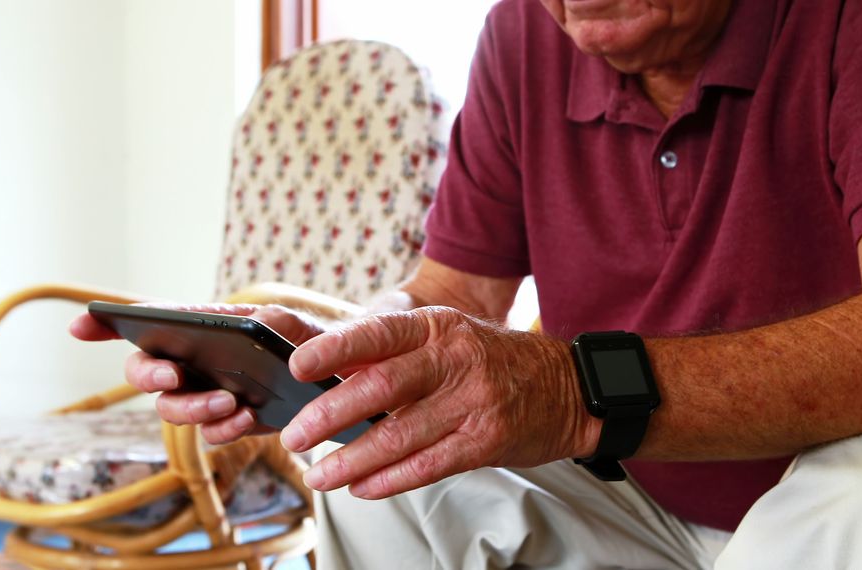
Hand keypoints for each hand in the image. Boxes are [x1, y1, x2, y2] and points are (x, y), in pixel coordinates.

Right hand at [69, 303, 327, 443]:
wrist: (344, 380)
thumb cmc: (311, 341)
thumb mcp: (294, 323)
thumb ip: (268, 322)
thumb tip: (246, 328)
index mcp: (202, 326)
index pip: (148, 321)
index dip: (108, 322)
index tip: (80, 324)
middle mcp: (196, 362)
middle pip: (147, 371)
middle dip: (149, 374)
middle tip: (172, 375)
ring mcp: (208, 396)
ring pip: (174, 410)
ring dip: (193, 408)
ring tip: (228, 401)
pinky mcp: (231, 425)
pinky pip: (211, 435)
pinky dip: (223, 429)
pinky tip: (246, 418)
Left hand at [281, 306, 601, 498]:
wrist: (566, 386)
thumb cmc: (493, 361)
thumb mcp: (448, 338)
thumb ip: (394, 354)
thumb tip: (328, 375)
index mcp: (438, 326)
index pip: (379, 333)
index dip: (335, 349)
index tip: (297, 367)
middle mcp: (456, 360)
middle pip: (381, 386)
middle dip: (330, 414)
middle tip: (294, 436)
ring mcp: (473, 402)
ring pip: (400, 435)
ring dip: (352, 460)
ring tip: (319, 476)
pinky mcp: (486, 441)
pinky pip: (428, 465)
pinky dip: (389, 480)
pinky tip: (362, 488)